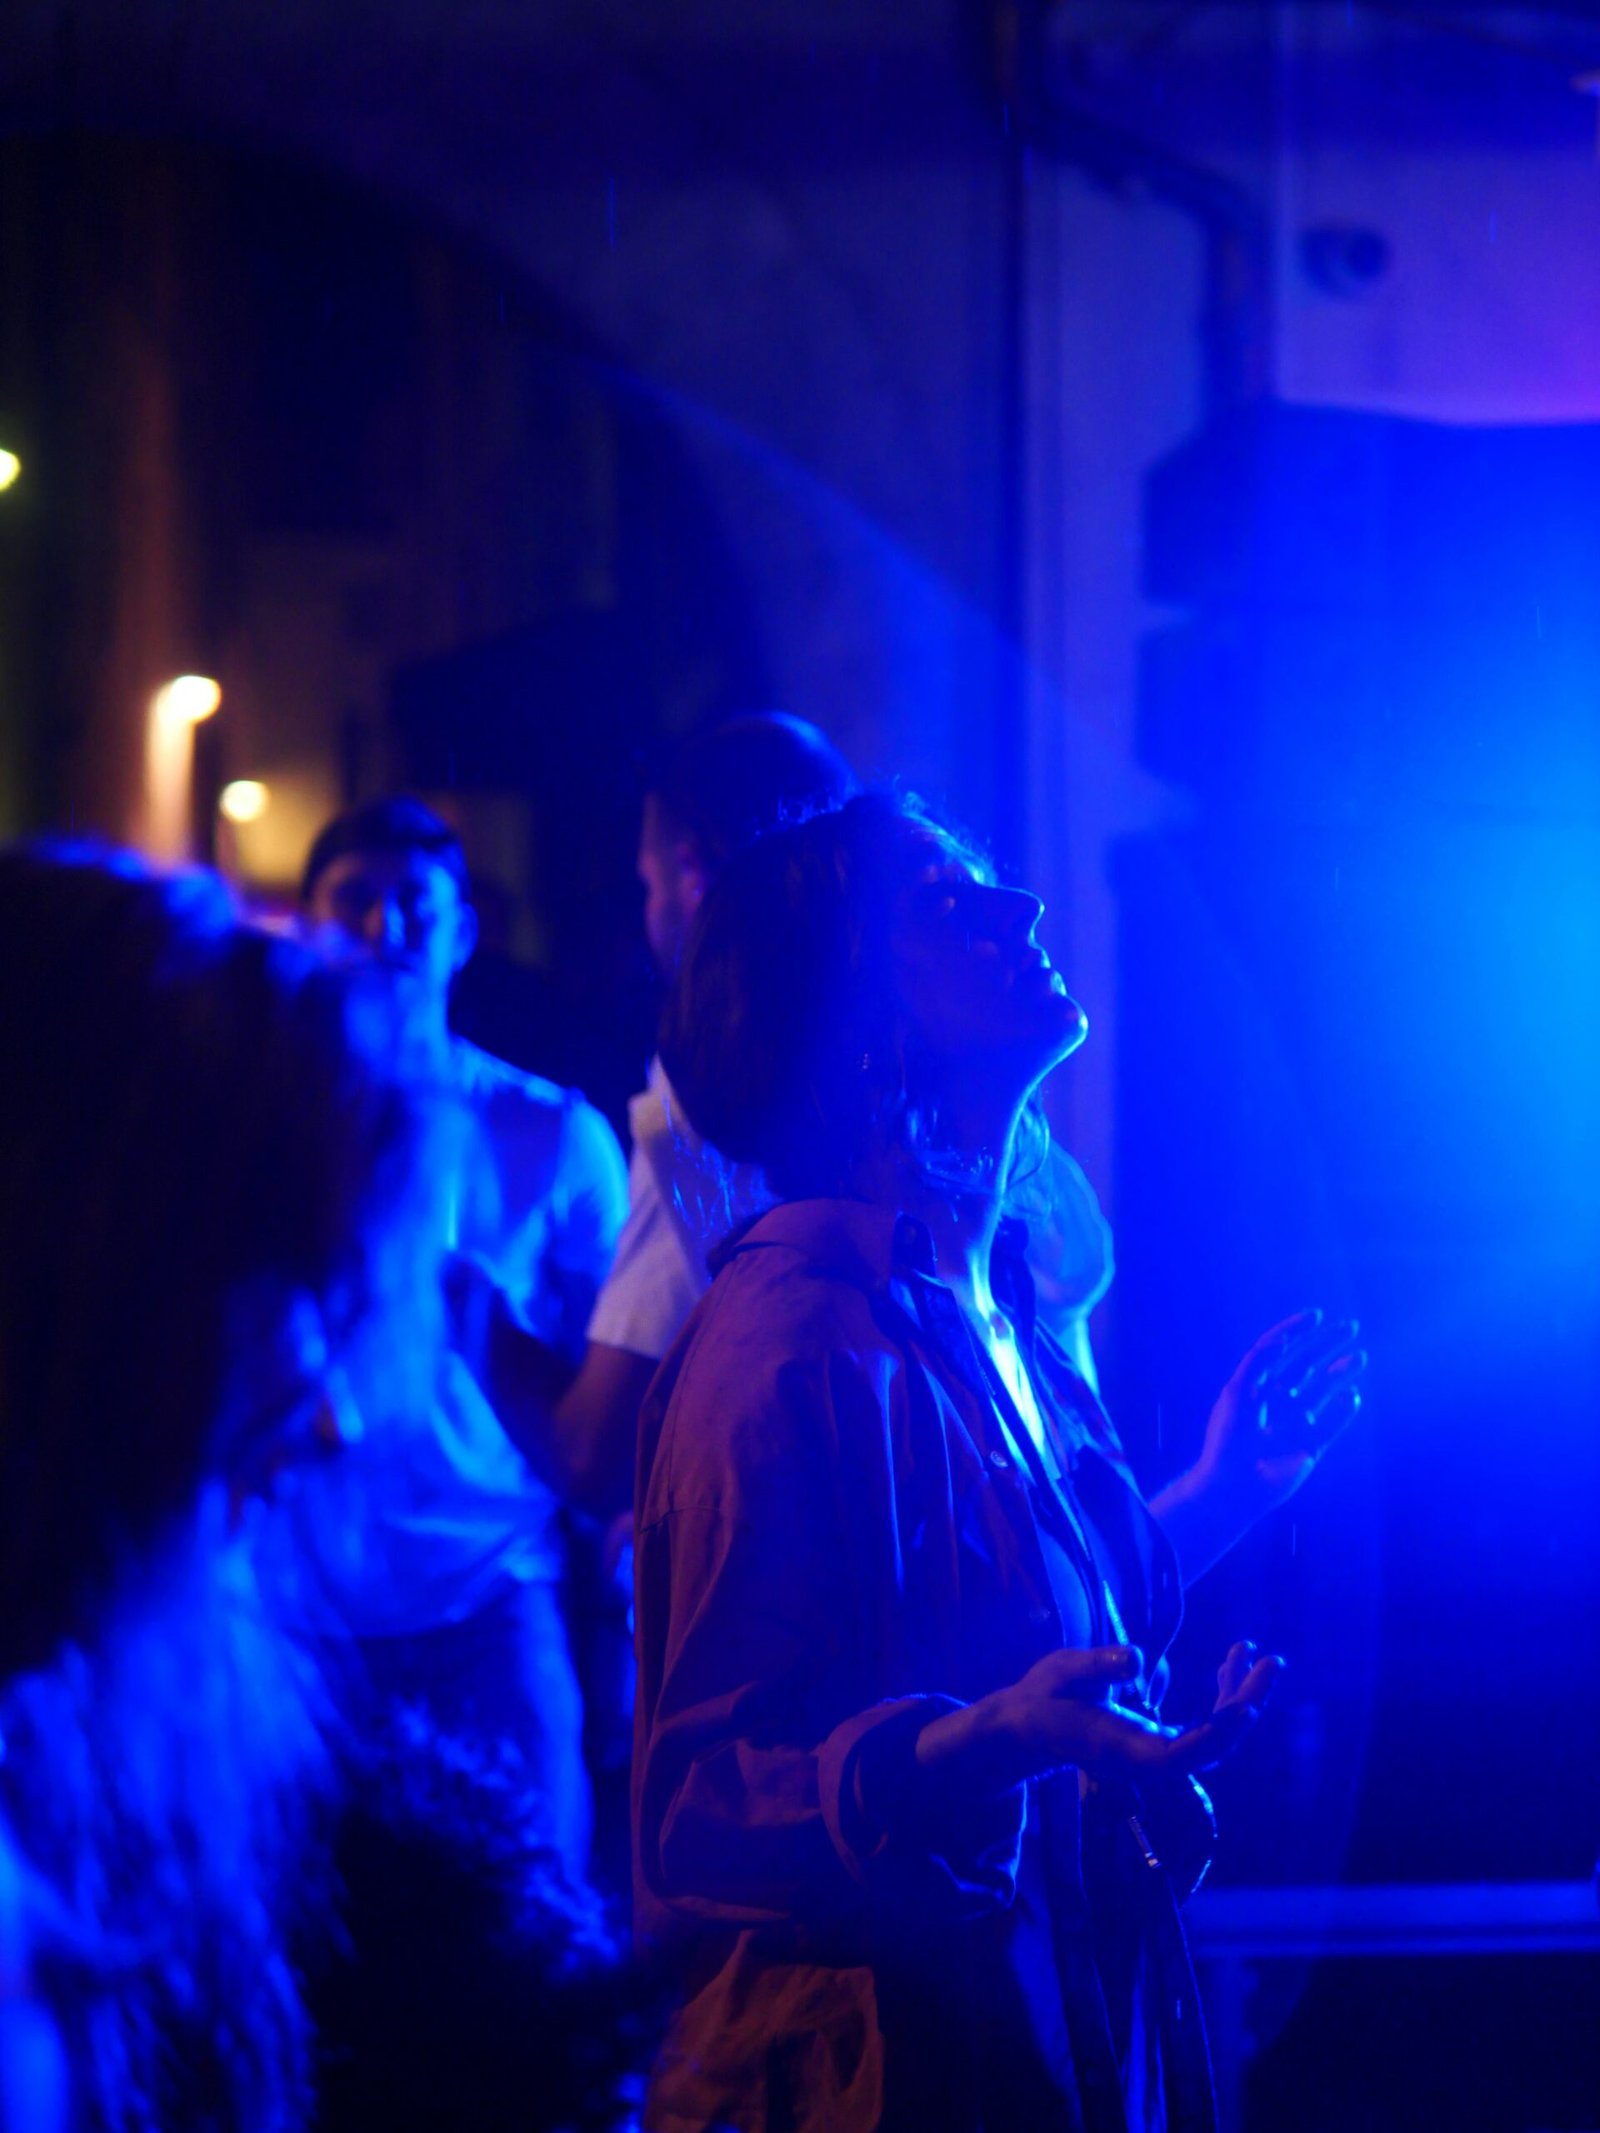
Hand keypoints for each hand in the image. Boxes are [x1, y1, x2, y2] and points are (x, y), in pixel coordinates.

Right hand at [916, 1641, 1282, 1806]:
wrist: (1027, 1726)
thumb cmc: (1042, 1699)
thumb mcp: (1063, 1672)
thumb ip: (1098, 1666)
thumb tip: (1137, 1658)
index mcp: (1128, 1751)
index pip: (1185, 1754)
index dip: (1219, 1734)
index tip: (1248, 1705)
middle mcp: (1150, 1760)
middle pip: (1214, 1746)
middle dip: (1246, 1705)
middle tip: (1272, 1661)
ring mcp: (1158, 1753)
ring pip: (1214, 1736)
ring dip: (1239, 1697)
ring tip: (1255, 1654)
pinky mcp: (1159, 1741)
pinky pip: (1204, 1726)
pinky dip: (1221, 1697)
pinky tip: (1229, 1665)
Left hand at [1196, 1309, 1365, 1520]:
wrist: (1233, 1485)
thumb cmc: (1229, 1438)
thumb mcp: (1238, 1394)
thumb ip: (1258, 1365)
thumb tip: (1283, 1340)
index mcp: (1257, 1385)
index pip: (1278, 1350)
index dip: (1295, 1330)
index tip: (1315, 1315)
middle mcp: (1278, 1400)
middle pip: (1307, 1364)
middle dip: (1327, 1344)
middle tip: (1350, 1326)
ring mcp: (1296, 1421)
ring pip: (1324, 1389)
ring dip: (1341, 1372)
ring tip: (1359, 1357)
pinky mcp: (1311, 1445)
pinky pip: (1333, 1423)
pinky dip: (1344, 1409)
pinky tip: (1351, 1395)